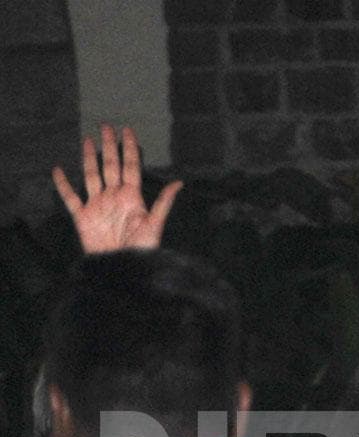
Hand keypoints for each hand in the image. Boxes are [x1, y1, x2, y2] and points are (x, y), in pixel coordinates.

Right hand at [52, 124, 182, 252]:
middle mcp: (114, 197)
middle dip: (109, 146)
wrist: (122, 268)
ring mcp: (98, 205)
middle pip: (111, 165)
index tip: (127, 130)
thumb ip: (164, 202)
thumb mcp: (155, 225)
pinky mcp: (83, 217)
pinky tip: (59, 171)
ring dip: (89, 159)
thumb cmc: (141, 250)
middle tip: (106, 126)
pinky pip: (70, 198)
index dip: (129, 149)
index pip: (130, 167)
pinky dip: (63, 185)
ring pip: (92, 175)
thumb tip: (180, 182)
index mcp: (131, 197)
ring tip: (87, 140)